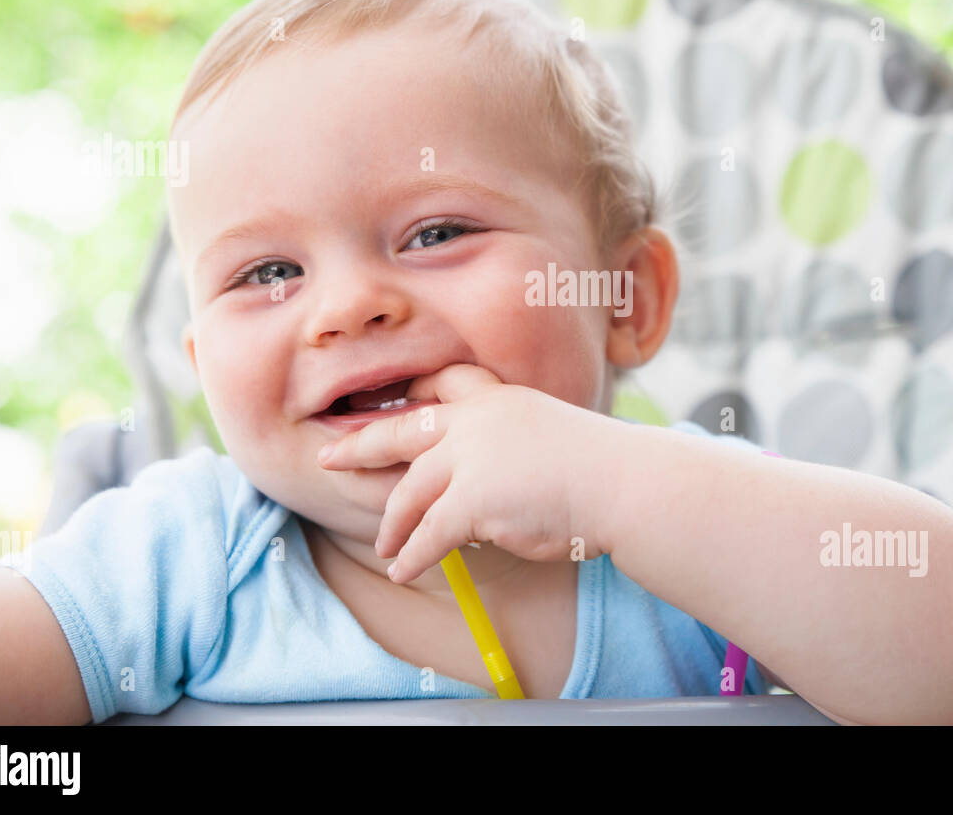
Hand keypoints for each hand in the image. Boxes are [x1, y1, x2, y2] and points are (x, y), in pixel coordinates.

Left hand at [317, 364, 629, 582]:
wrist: (623, 485)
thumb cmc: (602, 470)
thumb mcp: (552, 438)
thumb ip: (511, 452)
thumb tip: (481, 495)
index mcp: (500, 399)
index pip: (446, 381)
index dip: (415, 394)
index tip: (393, 403)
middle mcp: (478, 420)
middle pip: (401, 429)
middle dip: (360, 445)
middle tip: (329, 457)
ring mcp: (471, 458)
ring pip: (410, 491)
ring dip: (393, 523)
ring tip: (385, 547)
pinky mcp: (472, 500)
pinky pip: (428, 535)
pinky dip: (412, 556)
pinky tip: (403, 571)